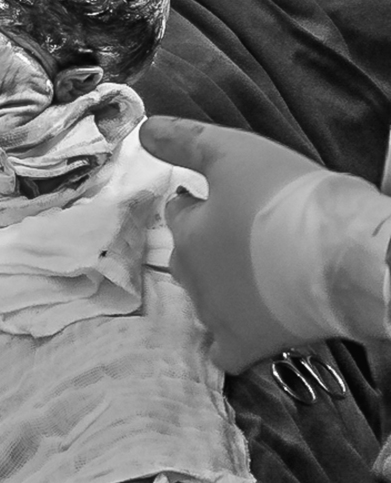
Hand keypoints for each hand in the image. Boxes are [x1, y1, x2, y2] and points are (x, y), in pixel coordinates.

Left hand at [142, 116, 327, 370]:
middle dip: (207, 245)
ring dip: (223, 286)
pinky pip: (227, 350)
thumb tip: (144, 131)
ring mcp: (218, 317)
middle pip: (190, 258)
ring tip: (257, 271)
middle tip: (242, 232)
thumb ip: (184, 141)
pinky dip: (234, 338)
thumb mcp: (231, 152)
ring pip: (208, 301)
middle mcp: (193, 280)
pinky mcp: (248, 346)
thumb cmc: (283, 200)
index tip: (214, 195)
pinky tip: (252, 324)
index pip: (178, 214)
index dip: (196, 201)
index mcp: (187, 235)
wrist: (338, 259)